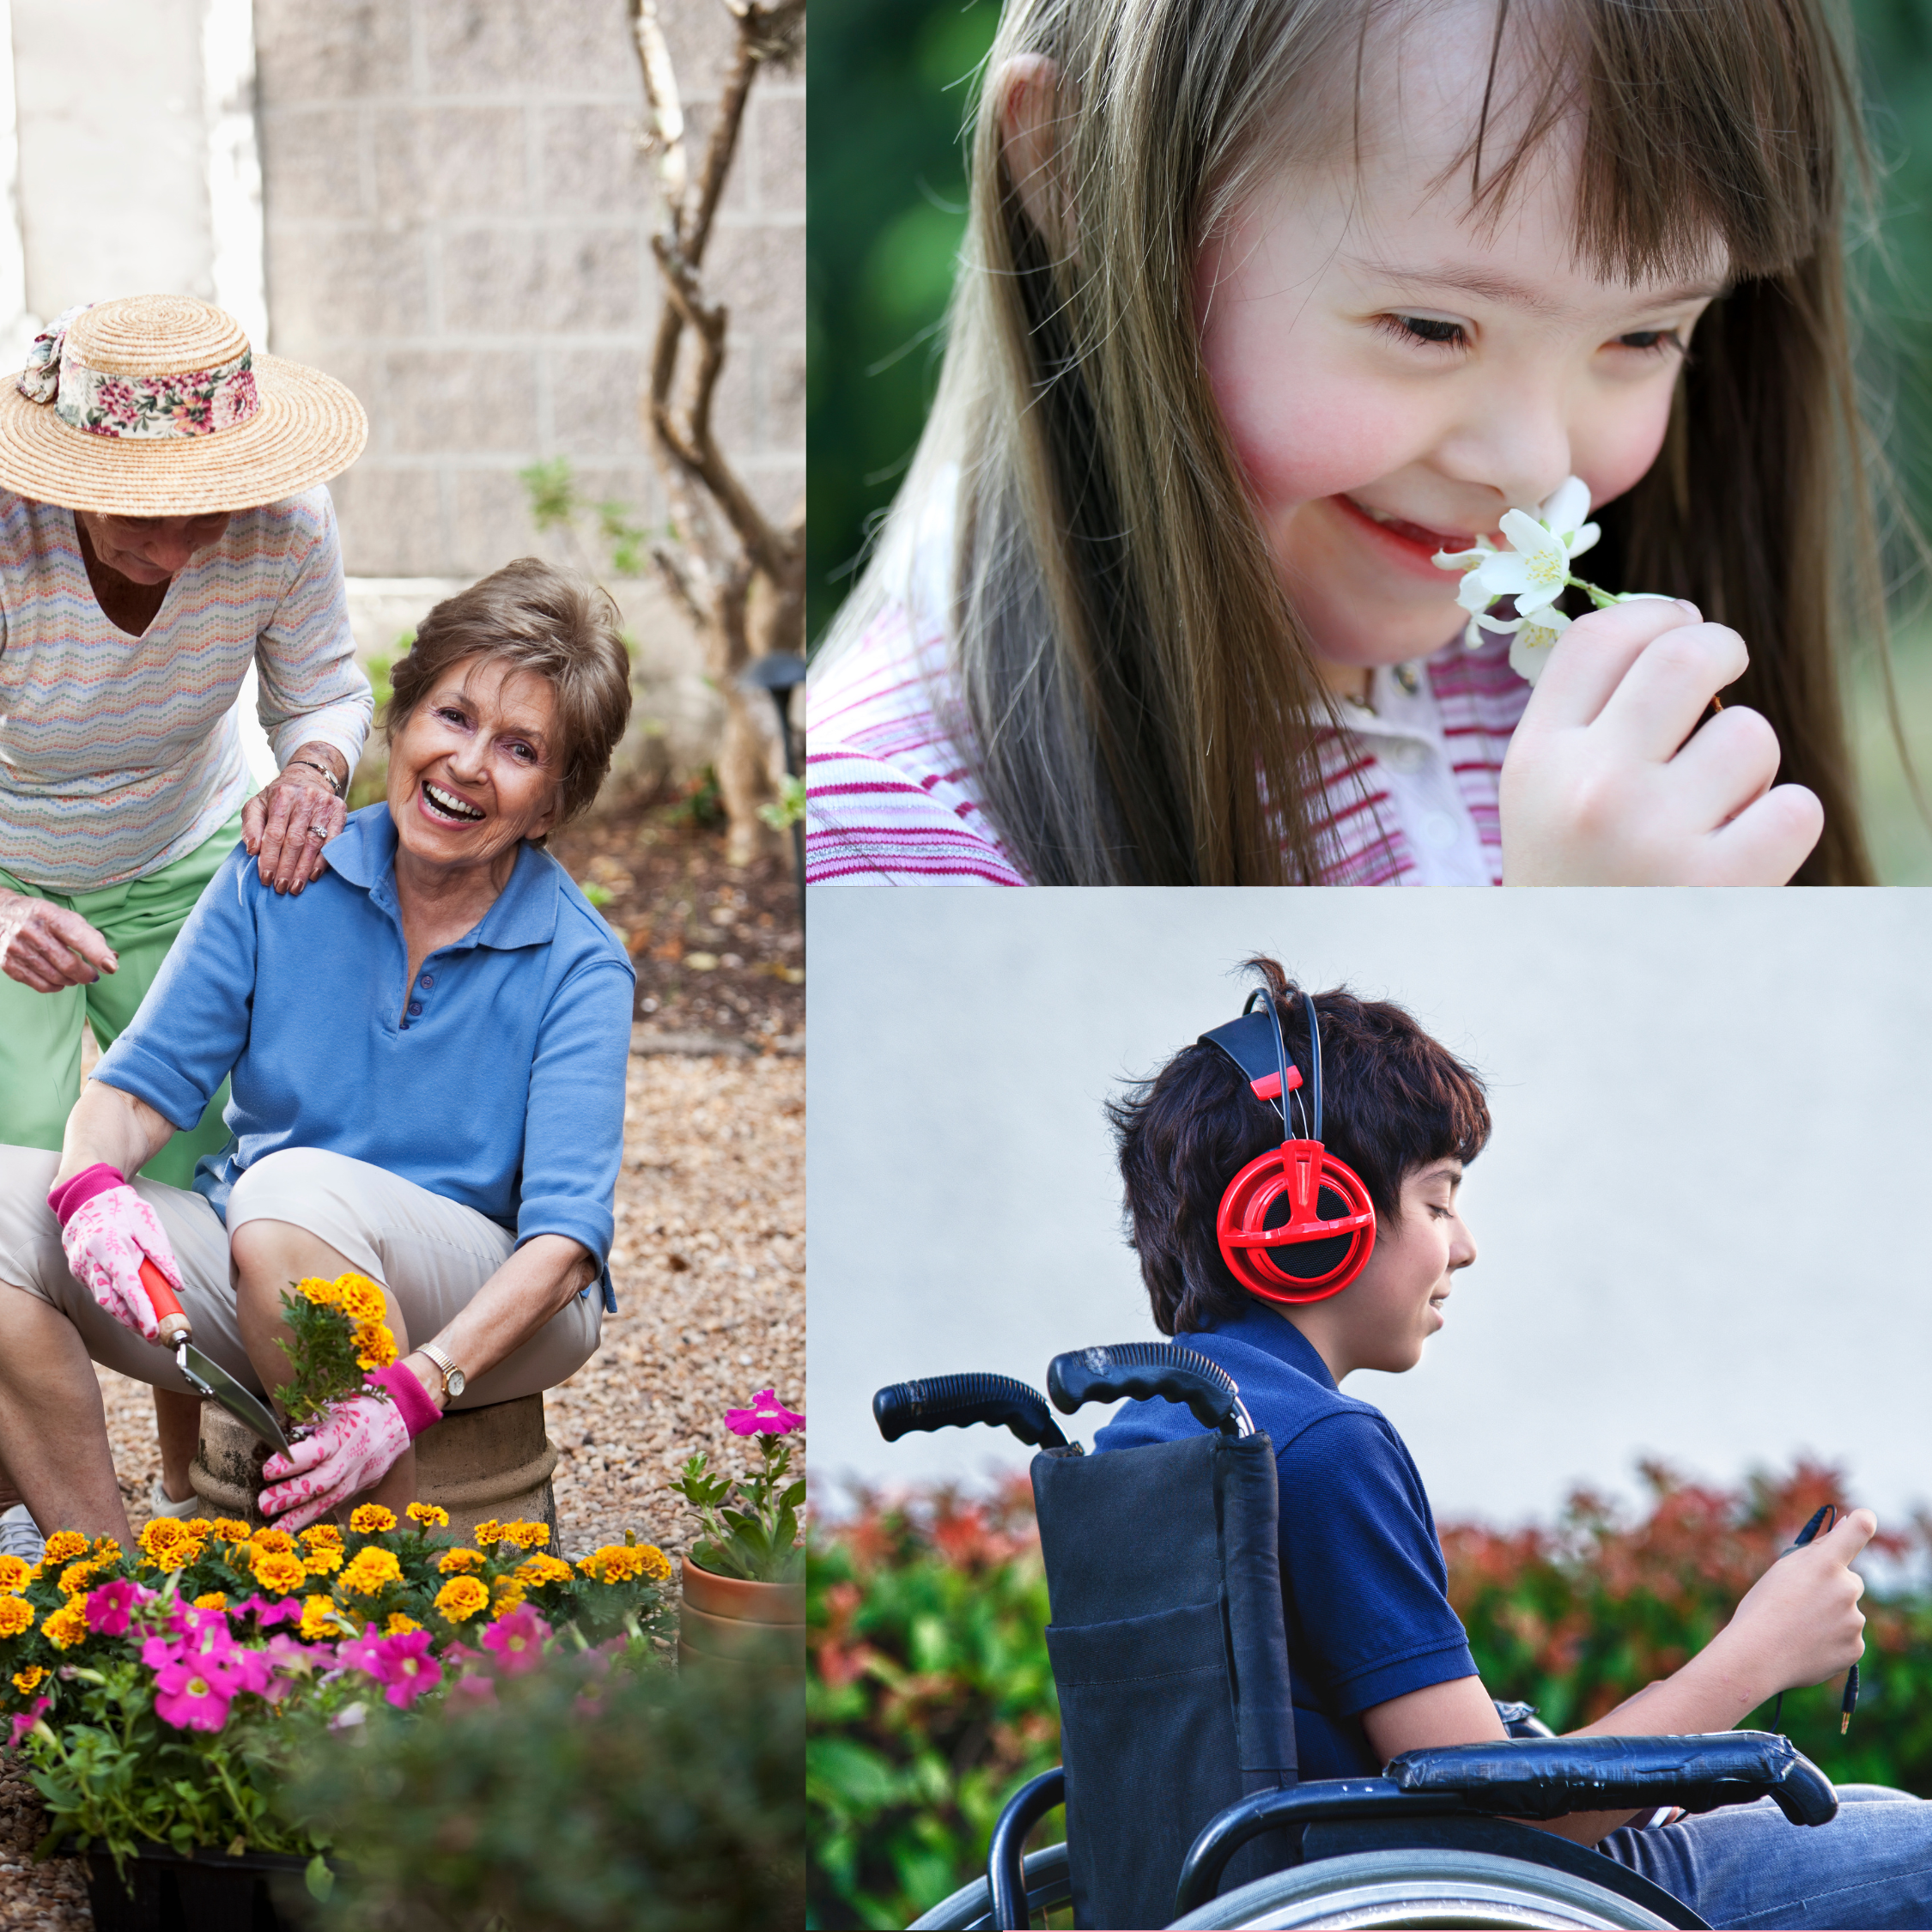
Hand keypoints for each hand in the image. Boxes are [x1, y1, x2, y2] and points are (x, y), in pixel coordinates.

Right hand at [0, 886, 116, 991]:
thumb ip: (90, 936)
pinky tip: (59, 981)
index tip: (111, 967)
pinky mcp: (7, 963)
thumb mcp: (66, 916)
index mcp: (50, 915)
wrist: (0, 913)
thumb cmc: (42, 917)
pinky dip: (54, 987)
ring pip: (54, 977)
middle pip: (67, 963)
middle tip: (93, 976)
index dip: (97, 954)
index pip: (78, 937)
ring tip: (75, 977)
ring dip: (71, 981)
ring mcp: (17, 948)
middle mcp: (31, 931)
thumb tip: (112, 957)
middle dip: (86, 974)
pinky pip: (38, 984)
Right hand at [59, 1185, 184, 1341]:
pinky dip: (116, 1303)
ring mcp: (81, 1269)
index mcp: (108, 1246)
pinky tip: (132, 1311)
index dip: (140, 1310)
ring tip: (148, 1329)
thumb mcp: (148, 1223)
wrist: (87, 1199)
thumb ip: (162, 1255)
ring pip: (103, 1301)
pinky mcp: (80, 1273)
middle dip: (133, 1322)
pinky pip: (99, 1292)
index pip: (126, 1285)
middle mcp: (89, 1261)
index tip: (153, 1330)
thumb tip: (177, 1285)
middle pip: (110, 1302)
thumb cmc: (122, 1209)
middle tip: (155, 1337)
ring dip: (124, 1317)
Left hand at [241, 754, 345, 895]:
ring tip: (296, 887)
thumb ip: (251, 826)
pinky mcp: (339, 810)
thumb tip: (253, 849)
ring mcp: (324, 804)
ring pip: (314, 843)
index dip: (269, 858)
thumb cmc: (278, 798)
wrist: (308, 778)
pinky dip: (323, 860)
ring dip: (304, 868)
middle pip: (295, 840)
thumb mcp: (257, 805)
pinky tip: (314, 875)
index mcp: (281, 795)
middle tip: (281, 887)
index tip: (265, 878)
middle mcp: (304, 798)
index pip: (274, 833)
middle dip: (287, 867)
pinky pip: (332, 840)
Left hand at [259, 1389, 409, 1530]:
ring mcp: (363, 1473)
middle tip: (264, 1504)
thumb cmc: (356, 1407)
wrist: (397, 1416)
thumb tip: (274, 1441)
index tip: (266, 1471)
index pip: (317, 1451)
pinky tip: (296, 1526)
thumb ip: (307, 1426)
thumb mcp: (331, 1406)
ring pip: (333, 1499)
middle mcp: (354, 1455)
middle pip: (324, 1481)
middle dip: (292, 1495)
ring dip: (302, 1517)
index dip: (292, 1462)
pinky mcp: (365, 1484)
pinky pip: (340, 1501)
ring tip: (276, 1532)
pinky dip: (317, 1513)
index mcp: (344, 1430)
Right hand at [1498, 600, 1823, 884]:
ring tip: (1714, 807)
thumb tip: (1669, 625)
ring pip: (1751, 735)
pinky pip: (1796, 806)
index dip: (1655, 613)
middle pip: (1686, 653)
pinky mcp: (1723, 882)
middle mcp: (1590, 787)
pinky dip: (1782, 825)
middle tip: (1726, 672)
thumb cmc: (1569, 882)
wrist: (1573, 1003)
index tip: (1678, 624)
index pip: (1600, 636)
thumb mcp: (1538, 797)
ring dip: (1748, 764)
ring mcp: (1657, 833)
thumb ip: (1582, 717)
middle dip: (1721, 650)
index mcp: (1534, 761)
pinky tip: (1743, 850)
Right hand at [1722, 1508, 1874, 1697]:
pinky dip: (1833, 1640)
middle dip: (1834, 1586)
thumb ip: (1815, 1553)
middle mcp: (1846, 1588)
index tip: (1863, 1520)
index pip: (1859, 1528)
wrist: (1757, 1656)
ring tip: (1800, 1628)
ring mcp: (1854, 1620)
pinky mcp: (1856, 1648)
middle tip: (1802, 1602)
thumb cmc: (1762, 1608)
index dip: (1863, 1521)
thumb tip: (1839, 1534)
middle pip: (1850, 1579)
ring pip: (1848, 1611)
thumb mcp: (1782, 1570)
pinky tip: (1809, 1644)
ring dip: (1832, 1616)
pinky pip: (1849, 1637)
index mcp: (1824, 1562)